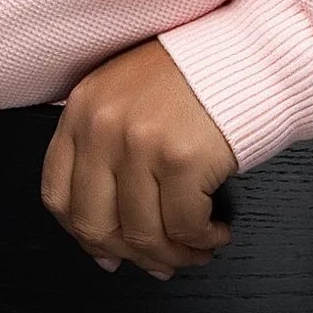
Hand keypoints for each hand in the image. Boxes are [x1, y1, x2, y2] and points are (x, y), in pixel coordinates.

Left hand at [41, 38, 236, 277]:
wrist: (253, 52)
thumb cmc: (200, 77)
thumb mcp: (131, 99)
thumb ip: (108, 154)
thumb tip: (107, 242)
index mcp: (83, 110)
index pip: (59, 196)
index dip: (85, 236)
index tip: (109, 251)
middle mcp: (103, 126)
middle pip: (96, 224)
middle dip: (132, 254)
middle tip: (160, 260)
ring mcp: (139, 143)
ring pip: (143, 234)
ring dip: (175, 254)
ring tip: (196, 248)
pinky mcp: (181, 158)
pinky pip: (185, 226)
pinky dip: (203, 240)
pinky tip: (216, 232)